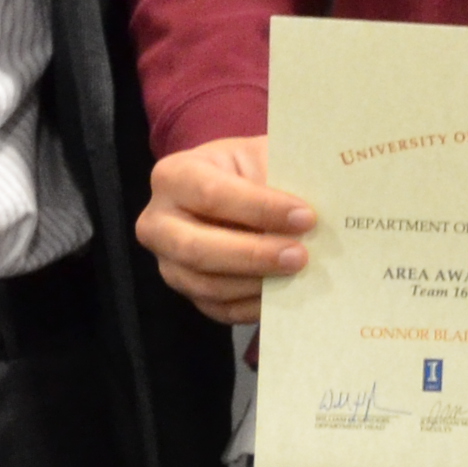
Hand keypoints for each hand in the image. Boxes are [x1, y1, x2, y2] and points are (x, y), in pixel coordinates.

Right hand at [139, 134, 312, 324]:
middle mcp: (158, 222)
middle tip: (301, 255)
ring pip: (207, 285)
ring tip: (299, 274)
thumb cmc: (251, 168)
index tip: (306, 217)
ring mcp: (168, 261)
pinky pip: (219, 309)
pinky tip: (286, 294)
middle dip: (253, 255)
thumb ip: (278, 179)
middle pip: (197, 248)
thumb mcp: (262, 157)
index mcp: (174, 176)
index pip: (211, 195)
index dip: (260, 208)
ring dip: (257, 283)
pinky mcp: (188, 290)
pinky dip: (254, 305)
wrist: (240, 190)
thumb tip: (309, 216)